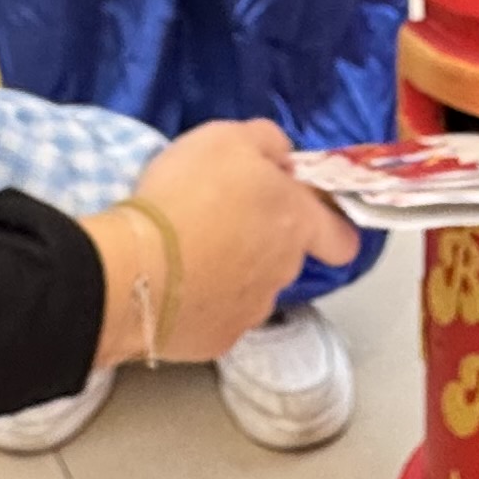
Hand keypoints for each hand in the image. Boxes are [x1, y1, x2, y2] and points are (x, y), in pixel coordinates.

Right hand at [94, 122, 359, 365]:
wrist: (136, 268)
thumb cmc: (188, 194)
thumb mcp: (227, 138)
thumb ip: (266, 142)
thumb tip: (284, 159)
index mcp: (297, 223)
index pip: (342, 239)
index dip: (331, 228)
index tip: (303, 216)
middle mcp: (285, 271)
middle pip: (286, 258)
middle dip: (261, 242)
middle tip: (216, 222)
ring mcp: (253, 311)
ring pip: (252, 290)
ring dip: (230, 274)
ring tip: (186, 257)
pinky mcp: (219, 340)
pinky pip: (217, 317)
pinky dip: (201, 304)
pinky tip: (172, 288)